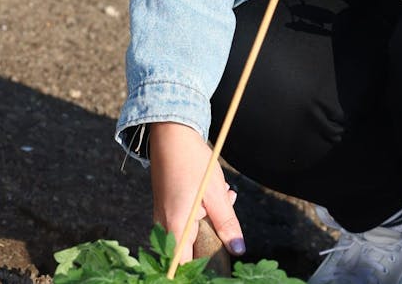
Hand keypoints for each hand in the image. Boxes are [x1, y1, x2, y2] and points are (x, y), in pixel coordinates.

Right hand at [149, 122, 244, 261]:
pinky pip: (185, 220)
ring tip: (224, 195)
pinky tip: (215, 194)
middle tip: (228, 208)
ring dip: (211, 220)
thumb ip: (227, 223)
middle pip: (191, 249)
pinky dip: (203, 212)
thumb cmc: (193, 161)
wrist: (171, 133)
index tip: (220, 260)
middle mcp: (164, 225)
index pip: (185, 265)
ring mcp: (163, 216)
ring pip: (191, 232)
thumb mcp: (216, 193)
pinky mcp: (166, 207)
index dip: (203, 268)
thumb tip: (238, 249)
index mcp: (175, 226)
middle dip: (214, 235)